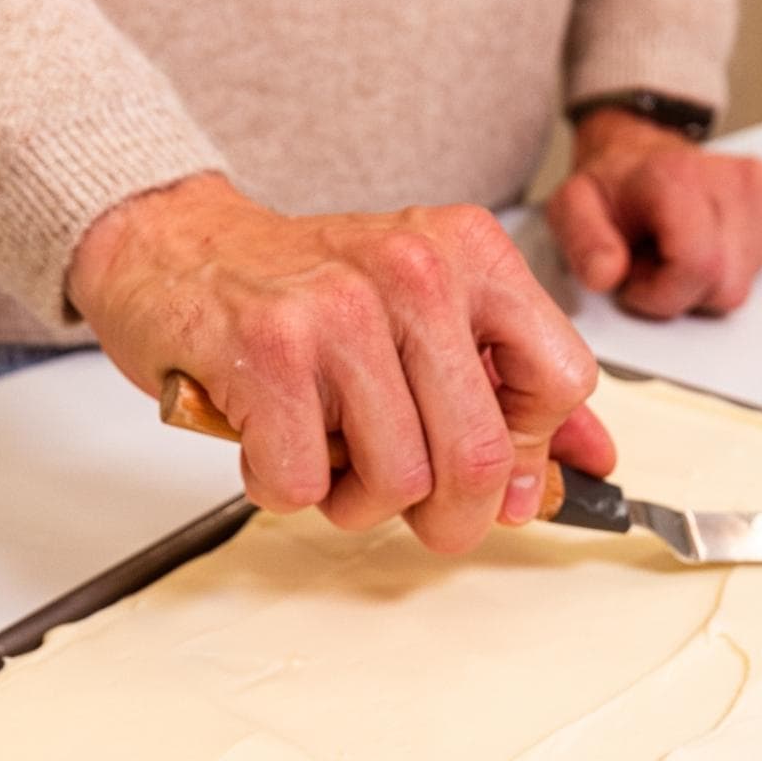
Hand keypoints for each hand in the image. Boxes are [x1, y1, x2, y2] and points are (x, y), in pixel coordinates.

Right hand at [68, 173, 614, 553]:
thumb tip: (587, 463)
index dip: (528, 450)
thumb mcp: (426, 310)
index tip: (493, 466)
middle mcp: (415, 270)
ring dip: (356, 501)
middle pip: (478, 455)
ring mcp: (340, 311)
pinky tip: (269, 438)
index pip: (561, 383)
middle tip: (412, 507)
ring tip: (325, 453)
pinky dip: (284, 488)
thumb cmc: (301, 287)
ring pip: (395, 481)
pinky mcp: (268, 352)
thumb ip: (509, 382)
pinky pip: (304, 485)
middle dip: (449, 515)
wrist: (174, 246)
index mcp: (471, 252)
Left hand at [547, 108, 761, 318]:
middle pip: (724, 286)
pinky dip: (729, 264)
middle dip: (681, 290)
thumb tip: (607, 276)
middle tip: (653, 257)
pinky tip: (705, 238)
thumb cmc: (611, 186)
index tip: (634, 276)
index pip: (697, 268)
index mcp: (679, 179)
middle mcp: (734, 180)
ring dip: (704, 281)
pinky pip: (760, 264)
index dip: (660, 292)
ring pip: (741, 285)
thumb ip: (583, 243)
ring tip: (675, 246)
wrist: (641, 152)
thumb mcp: (572, 209)